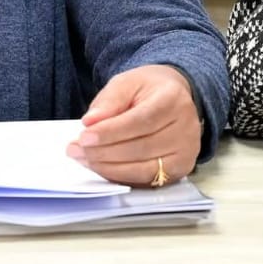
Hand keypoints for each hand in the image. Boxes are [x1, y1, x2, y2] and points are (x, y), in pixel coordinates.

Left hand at [68, 65, 201, 185]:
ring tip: (84, 159)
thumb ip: (109, 101)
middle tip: (76, 150)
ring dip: (108, 168)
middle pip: (141, 148)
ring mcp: (185, 152)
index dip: (111, 132)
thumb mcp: (127, 82)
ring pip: (143, 169)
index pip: (141, 121)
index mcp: (173, 100)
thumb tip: (90, 122)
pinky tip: (102, 167)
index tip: (84, 136)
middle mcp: (186, 128)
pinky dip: (120, 177)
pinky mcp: (180, 170)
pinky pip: (146, 181)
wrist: (175, 97)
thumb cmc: (149, 90)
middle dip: (103, 152)